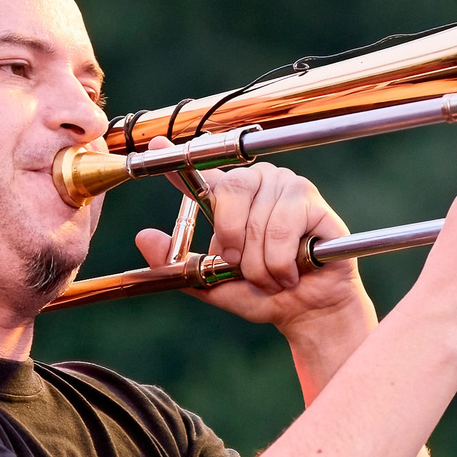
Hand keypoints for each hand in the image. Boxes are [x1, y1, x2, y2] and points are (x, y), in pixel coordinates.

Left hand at [130, 143, 367, 336]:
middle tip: (238, 265)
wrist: (306, 311)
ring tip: (273, 277)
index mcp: (229, 197)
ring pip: (259, 223)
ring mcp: (288, 186)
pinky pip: (285, 229)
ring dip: (261, 265)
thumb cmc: (262, 293)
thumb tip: (143, 237)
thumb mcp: (212, 282)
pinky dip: (282, 262)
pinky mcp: (313, 201)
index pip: (199, 172)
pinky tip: (293, 271)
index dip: (175, 157)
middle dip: (231, 238)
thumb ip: (179, 264)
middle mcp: (258, 181)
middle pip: (233, 190)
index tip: (154, 146)